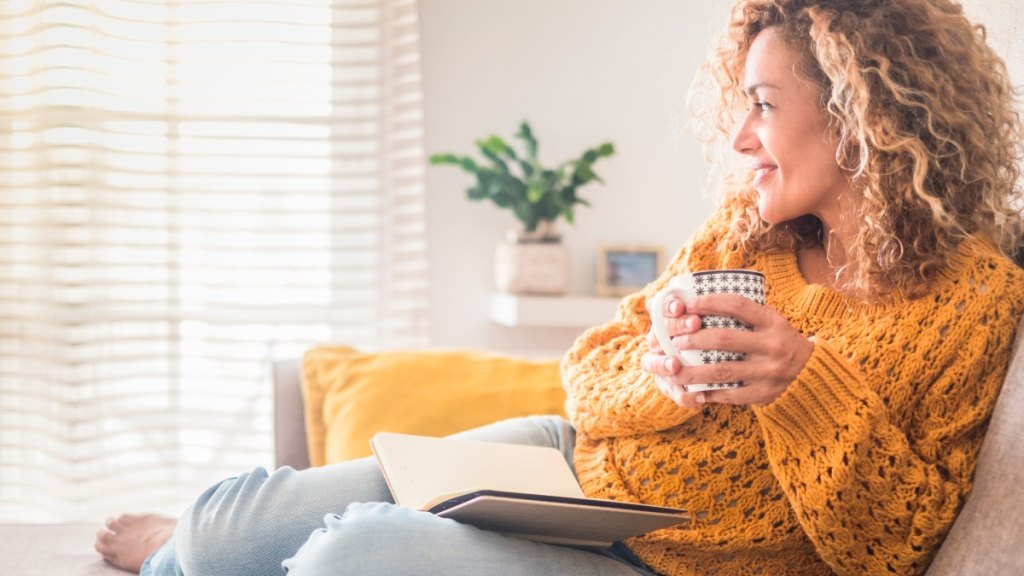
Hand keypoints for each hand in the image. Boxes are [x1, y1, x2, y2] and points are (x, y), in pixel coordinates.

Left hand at [642, 293, 813, 407]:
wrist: (813, 372)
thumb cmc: (781, 340)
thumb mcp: (772, 320)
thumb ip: (747, 311)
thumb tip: (703, 296)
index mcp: (772, 321)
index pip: (736, 305)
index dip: (709, 302)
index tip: (687, 305)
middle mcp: (772, 345)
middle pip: (724, 339)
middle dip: (694, 339)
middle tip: (675, 340)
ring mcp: (768, 371)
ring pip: (722, 371)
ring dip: (693, 371)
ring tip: (674, 369)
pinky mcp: (765, 393)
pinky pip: (731, 395)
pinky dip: (710, 393)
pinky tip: (694, 392)